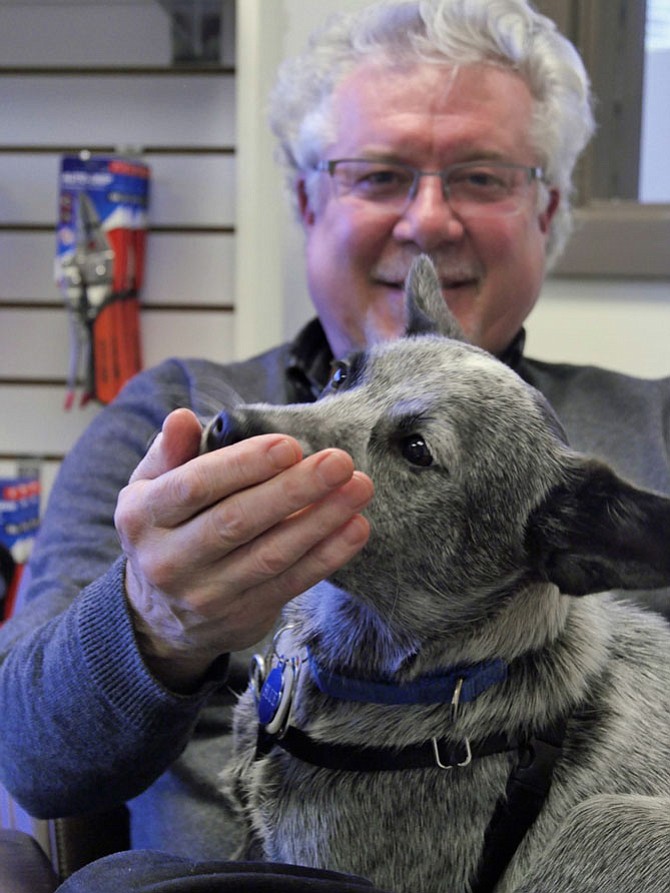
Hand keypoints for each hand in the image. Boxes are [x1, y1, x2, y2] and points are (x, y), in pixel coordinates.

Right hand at [115, 408, 372, 691]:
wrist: (157, 618)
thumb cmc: (164, 532)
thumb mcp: (149, 490)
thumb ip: (169, 452)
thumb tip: (182, 417)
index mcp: (144, 517)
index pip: (194, 486)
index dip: (244, 465)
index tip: (289, 445)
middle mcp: (170, 559)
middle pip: (237, 521)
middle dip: (293, 490)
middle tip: (338, 462)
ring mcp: (207, 594)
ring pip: (271, 554)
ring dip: (321, 520)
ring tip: (358, 488)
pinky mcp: (242, 616)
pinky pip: (291, 583)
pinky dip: (328, 555)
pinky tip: (355, 528)